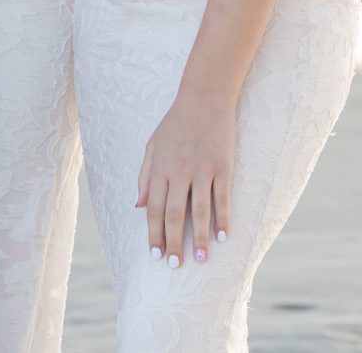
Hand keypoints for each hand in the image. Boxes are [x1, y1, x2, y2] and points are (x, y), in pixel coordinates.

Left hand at [137, 93, 235, 267]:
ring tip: (201, 260)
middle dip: (173, 242)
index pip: (154, 208)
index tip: (155, 254)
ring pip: (200, 211)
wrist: (204, 97)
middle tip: (174, 265)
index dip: (154, 233)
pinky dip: (223, 219)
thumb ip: (145, 175)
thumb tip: (137, 205)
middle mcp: (179, 171)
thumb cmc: (176, 122)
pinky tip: (224, 237)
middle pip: (174, 214)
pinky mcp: (223, 167)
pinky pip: (222, 198)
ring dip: (201, 238)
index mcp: (160, 167)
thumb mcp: (153, 144)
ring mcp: (202, 169)